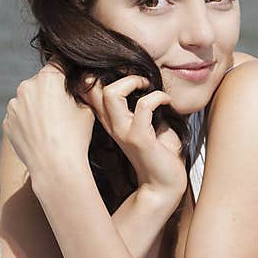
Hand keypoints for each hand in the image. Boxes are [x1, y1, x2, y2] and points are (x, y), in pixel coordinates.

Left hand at [3, 62, 94, 180]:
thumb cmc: (75, 137)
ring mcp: (14, 106)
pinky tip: (42, 135)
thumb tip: (77, 86)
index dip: (67, 67)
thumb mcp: (87, 110)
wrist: (55, 167)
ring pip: (29, 100)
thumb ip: (79, 93)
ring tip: (53, 127)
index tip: (72, 72)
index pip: (59, 62)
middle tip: (65, 109)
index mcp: (47, 79)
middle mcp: (26, 87)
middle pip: (41, 82)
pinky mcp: (7, 122)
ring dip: (38, 107)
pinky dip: (29, 122)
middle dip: (51, 91)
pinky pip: (20, 116)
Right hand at [80, 75, 186, 207]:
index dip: (103, 74)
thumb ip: (143, 105)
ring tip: (148, 86)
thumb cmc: (160, 153)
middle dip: (117, 72)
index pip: (90, 90)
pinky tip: (167, 102)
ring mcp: (123, 131)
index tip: (129, 73)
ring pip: (112, 94)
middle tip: (140, 79)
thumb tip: (150, 79)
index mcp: (111, 120)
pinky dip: (158, 97)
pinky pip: (144, 106)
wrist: (164, 185)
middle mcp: (112, 124)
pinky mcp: (139, 139)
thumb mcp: (149, 124)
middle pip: (93, 87)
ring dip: (133, 81)